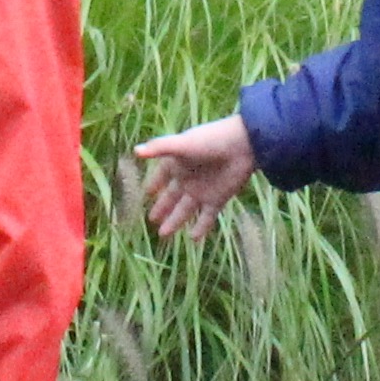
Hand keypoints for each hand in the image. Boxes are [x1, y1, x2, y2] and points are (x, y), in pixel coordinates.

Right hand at [127, 116, 259, 239]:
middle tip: (151, 219)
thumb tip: (136, 151)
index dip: (154, 183)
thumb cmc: (210, 140)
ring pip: (185, 210)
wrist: (243, 145)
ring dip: (175, 221)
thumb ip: (160, 148)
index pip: (161, 176)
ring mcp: (202, 191)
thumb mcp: (182, 144)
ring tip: (163, 234)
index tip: (147, 193)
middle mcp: (188, 179)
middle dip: (162, 208)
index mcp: (178, 164)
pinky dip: (200, 228)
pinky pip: (206, 218)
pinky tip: (193, 239)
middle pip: (171, 197)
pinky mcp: (217, 200)